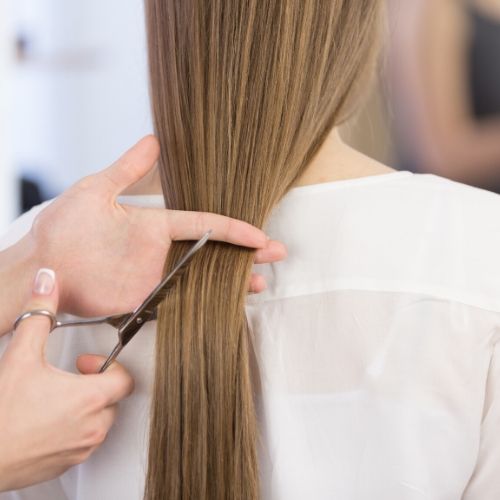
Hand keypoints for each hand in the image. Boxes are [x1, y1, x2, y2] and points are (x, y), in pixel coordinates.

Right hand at [0, 269, 133, 491]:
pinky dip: (75, 428)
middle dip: (95, 383)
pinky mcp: (68, 463)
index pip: (126, 378)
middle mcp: (93, 426)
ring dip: (86, 406)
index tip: (86, 361)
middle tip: (70, 377)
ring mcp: (82, 448)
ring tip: (57, 397)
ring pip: (101, 420)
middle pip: (113, 397)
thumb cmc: (1, 415)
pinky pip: (84, 442)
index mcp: (90, 398)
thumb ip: (39, 315)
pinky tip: (48, 419)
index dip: (109, 365)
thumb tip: (47, 282)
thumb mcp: (20, 357)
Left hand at [24, 136, 286, 316]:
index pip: (205, 224)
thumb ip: (127, 168)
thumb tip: (153, 139)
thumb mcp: (96, 190)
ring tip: (260, 282)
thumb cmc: (64, 227)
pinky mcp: (144, 300)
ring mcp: (155, 277)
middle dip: (246, 255)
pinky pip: (182, 302)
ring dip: (233, 281)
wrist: (42, 267)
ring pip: (203, 280)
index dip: (234, 228)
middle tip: (276, 255)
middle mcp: (161, 252)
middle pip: (213, 253)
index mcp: (155, 224)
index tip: (259, 233)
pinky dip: (206, 304)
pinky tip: (227, 304)